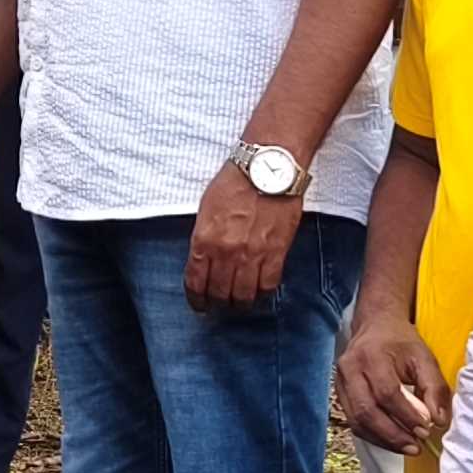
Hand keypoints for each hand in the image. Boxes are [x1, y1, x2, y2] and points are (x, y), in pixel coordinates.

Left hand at [184, 162, 297, 313]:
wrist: (268, 168)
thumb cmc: (235, 183)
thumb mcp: (206, 209)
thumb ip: (204, 238)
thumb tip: (204, 261)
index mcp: (204, 240)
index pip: (195, 283)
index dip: (197, 300)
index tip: (199, 305)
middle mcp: (226, 252)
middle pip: (219, 294)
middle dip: (217, 304)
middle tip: (220, 304)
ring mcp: (252, 255)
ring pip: (243, 296)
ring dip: (240, 303)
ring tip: (240, 302)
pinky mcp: (276, 253)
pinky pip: (268, 286)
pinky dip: (263, 293)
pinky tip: (260, 291)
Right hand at [338, 316, 448, 452]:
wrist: (375, 326)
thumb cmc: (401, 342)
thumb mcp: (424, 357)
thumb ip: (434, 388)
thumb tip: (438, 421)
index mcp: (371, 356)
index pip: (386, 393)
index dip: (406, 415)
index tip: (425, 429)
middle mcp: (350, 369)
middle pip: (367, 411)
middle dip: (393, 434)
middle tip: (416, 445)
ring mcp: (340, 382)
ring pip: (357, 421)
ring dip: (383, 440)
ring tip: (407, 447)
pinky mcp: (339, 394)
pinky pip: (354, 422)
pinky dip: (374, 436)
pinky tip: (392, 440)